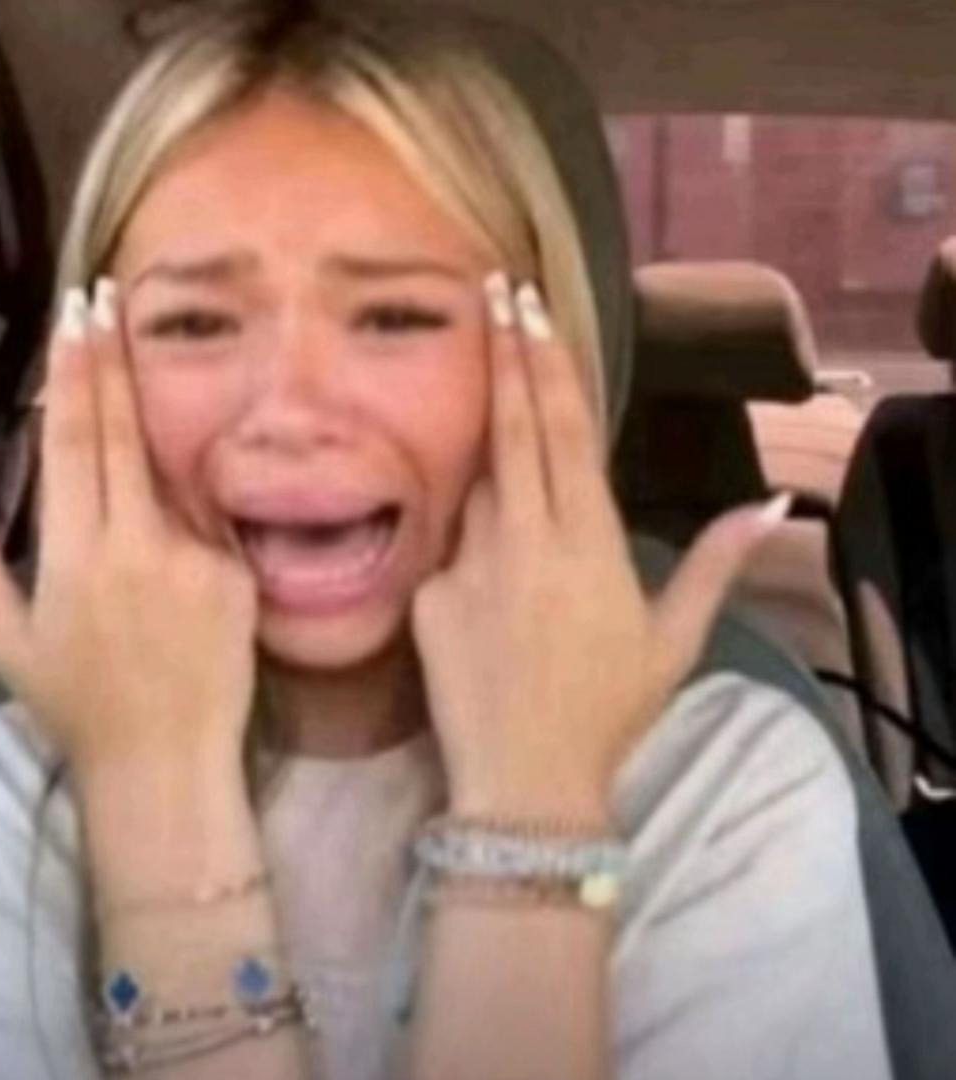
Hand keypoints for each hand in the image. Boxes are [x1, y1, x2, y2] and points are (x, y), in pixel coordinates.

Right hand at [0, 279, 258, 782]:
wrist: (166, 764)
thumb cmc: (77, 708)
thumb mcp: (4, 643)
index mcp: (73, 554)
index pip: (72, 443)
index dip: (72, 375)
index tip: (75, 316)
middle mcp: (136, 542)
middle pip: (122, 433)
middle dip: (112, 360)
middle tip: (109, 296)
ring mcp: (194, 556)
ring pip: (168, 474)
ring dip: (153, 420)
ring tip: (141, 363)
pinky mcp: (239, 575)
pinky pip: (209, 527)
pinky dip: (191, 515)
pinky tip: (182, 524)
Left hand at [411, 274, 788, 821]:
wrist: (526, 781)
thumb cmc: (608, 711)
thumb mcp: (673, 641)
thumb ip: (714, 564)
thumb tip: (770, 509)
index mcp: (589, 539)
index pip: (565, 429)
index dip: (549, 360)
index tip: (531, 303)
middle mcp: (525, 536)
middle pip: (512, 426)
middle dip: (505, 351)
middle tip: (492, 287)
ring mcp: (468, 562)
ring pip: (475, 489)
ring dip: (485, 469)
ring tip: (502, 499)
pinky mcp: (425, 594)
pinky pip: (444, 553)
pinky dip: (462, 555)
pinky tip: (480, 600)